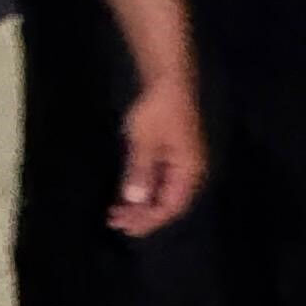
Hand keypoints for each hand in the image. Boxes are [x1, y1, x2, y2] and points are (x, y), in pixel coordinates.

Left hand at [108, 77, 204, 238]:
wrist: (167, 79)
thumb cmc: (156, 109)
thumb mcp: (144, 142)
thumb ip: (140, 172)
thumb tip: (135, 201)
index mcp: (189, 170)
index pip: (171, 207)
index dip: (149, 220)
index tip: (125, 226)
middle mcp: (190, 171)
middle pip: (168, 204)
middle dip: (142, 216)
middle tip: (115, 222)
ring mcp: (181, 163)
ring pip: (162, 193)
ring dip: (141, 205)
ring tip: (116, 213)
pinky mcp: (172, 155)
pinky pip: (159, 181)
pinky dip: (143, 190)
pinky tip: (126, 195)